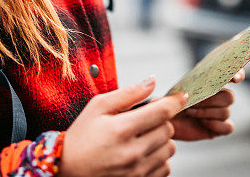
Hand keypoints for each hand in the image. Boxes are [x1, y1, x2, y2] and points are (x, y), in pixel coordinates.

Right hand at [60, 77, 187, 176]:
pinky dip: (159, 158)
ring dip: (162, 139)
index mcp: (121, 129)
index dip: (176, 101)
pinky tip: (144, 152)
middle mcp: (132, 152)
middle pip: (168, 130)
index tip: (182, 96)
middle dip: (161, 120)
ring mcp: (136, 171)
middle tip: (145, 119)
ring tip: (143, 136)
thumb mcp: (98, 106)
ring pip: (170, 149)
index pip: (161, 112)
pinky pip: (166, 168)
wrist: (67, 168)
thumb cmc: (82, 135)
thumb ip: (128, 93)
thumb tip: (152, 81)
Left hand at [170, 69, 243, 140]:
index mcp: (213, 82)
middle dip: (211, 100)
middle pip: (230, 97)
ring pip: (226, 112)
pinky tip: (202, 123)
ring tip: (190, 112)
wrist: (164, 120)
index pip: (235, 74)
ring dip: (206, 112)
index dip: (238, 75)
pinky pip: (228, 127)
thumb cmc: (169, 101)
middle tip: (194, 101)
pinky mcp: (219, 128)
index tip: (234, 79)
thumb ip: (188, 84)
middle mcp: (219, 97)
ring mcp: (220, 113)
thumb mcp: (175, 89)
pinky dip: (215, 125)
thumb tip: (196, 84)